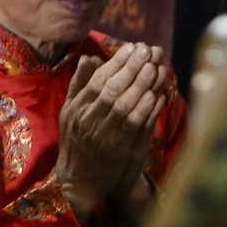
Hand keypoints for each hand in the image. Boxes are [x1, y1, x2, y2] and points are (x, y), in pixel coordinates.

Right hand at [55, 43, 168, 217]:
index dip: (116, 62)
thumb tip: (89, 58)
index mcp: (76, 107)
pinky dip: (143, 110)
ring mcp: (100, 134)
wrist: (78, 179)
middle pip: (110, 89)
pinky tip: (156, 96)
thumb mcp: (71, 111)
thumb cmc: (77, 141)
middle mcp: (86, 118)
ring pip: (122, 105)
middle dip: (130, 68)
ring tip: (154, 68)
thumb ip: (80, 84)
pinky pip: (131, 125)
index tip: (132, 47)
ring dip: (139, 86)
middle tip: (147, 51)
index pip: (97, 79)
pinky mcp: (115, 148)